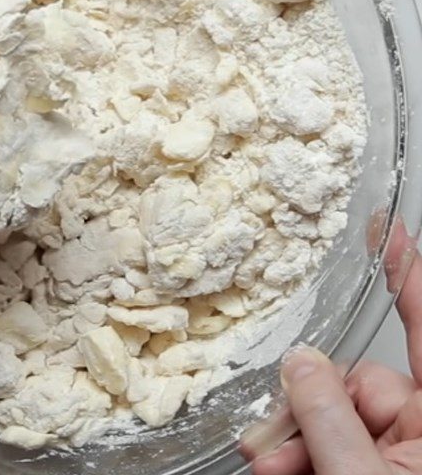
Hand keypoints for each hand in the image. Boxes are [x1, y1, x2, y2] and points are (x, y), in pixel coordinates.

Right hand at [251, 222, 421, 474]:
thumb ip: (328, 417)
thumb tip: (299, 363)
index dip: (407, 272)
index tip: (387, 227)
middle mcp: (421, 425)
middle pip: (354, 381)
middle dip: (304, 406)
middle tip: (272, 443)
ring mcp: (400, 448)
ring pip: (333, 414)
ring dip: (295, 437)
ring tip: (271, 465)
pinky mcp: (375, 466)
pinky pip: (330, 441)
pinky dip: (300, 454)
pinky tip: (281, 469)